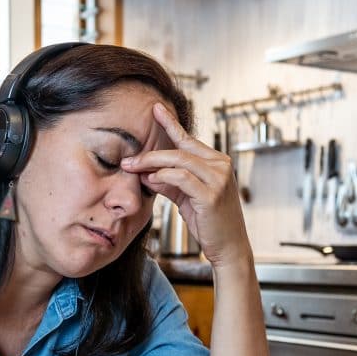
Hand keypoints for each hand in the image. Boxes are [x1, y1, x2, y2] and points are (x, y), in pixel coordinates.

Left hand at [121, 103, 252, 267]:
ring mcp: (218, 179)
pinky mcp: (211, 195)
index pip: (188, 139)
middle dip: (150, 153)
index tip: (155, 109)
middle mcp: (220, 166)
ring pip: (179, 160)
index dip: (171, 123)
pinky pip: (182, 178)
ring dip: (152, 163)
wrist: (228, 247)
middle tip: (128, 159)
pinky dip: (164, 177)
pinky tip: (151, 179)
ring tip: (133, 168)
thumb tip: (145, 173)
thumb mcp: (186, 198)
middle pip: (180, 149)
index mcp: (216, 162)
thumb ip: (168, 183)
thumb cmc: (209, 223)